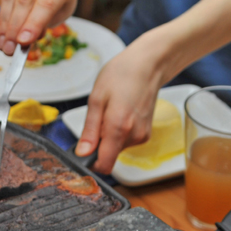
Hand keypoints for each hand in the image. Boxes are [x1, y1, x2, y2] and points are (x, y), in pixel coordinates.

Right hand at [0, 0, 78, 55]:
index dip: (33, 23)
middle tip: (9, 49)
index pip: (47, 4)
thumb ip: (46, 21)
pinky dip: (2, 15)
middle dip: (15, 27)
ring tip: (3, 44)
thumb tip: (26, 37)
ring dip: (5, 23)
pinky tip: (2, 32)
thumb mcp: (62, 11)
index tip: (23, 42)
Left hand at [74, 40, 166, 173]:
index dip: (91, 162)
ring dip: (109, 135)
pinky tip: (121, 112)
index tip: (84, 150)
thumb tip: (82, 153)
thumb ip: (89, 130)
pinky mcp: (146, 134)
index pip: (104, 165)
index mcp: (118, 128)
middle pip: (109, 155)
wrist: (148, 65)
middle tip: (100, 117)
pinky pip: (125, 141)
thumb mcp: (96, 99)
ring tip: (112, 110)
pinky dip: (119, 132)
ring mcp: (142, 136)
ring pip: (116, 148)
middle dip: (99, 143)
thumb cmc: (121, 75)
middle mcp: (133, 136)